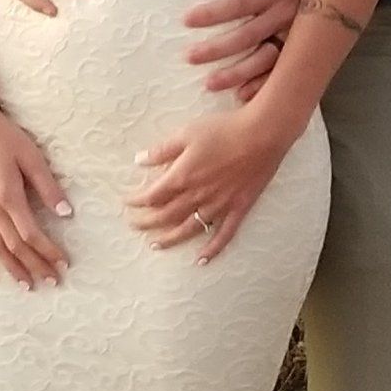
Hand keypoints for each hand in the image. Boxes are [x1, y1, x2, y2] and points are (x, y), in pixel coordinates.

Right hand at [0, 108, 72, 288]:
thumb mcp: (33, 157)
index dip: (47, 251)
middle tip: (53, 281)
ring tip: (28, 286)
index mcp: (8, 195)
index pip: (30, 233)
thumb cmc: (7, 139)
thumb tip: (66, 213)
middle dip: (35, 265)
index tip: (63, 263)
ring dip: (12, 268)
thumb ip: (48, 187)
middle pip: (14, 246)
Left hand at [127, 103, 300, 263]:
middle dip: (147, 222)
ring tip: (155, 245)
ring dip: (170, 239)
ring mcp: (219, 205)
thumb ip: (162, 150)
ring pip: (189, 229)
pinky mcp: (238, 208)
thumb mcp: (186, 133)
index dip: (137, 200)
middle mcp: (198, 196)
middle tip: (134, 225)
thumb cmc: (224, 130)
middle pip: (166, 216)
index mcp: (183, 176)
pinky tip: (201, 260)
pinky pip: (224, 235)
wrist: (262, 134)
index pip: (152, 196)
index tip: (128, 201)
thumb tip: (139, 160)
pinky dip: (212, 250)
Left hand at [183, 0, 308, 100]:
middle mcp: (284, 17)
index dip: (214, 13)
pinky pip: (282, 73)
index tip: (188, 20)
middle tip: (190, 56)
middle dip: (218, 48)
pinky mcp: (300, 54)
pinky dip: (263, 85)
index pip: (240, 3)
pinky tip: (243, 95)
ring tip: (210, 84)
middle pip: (247, 35)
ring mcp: (293, 39)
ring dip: (237, 73)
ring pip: (263, 59)